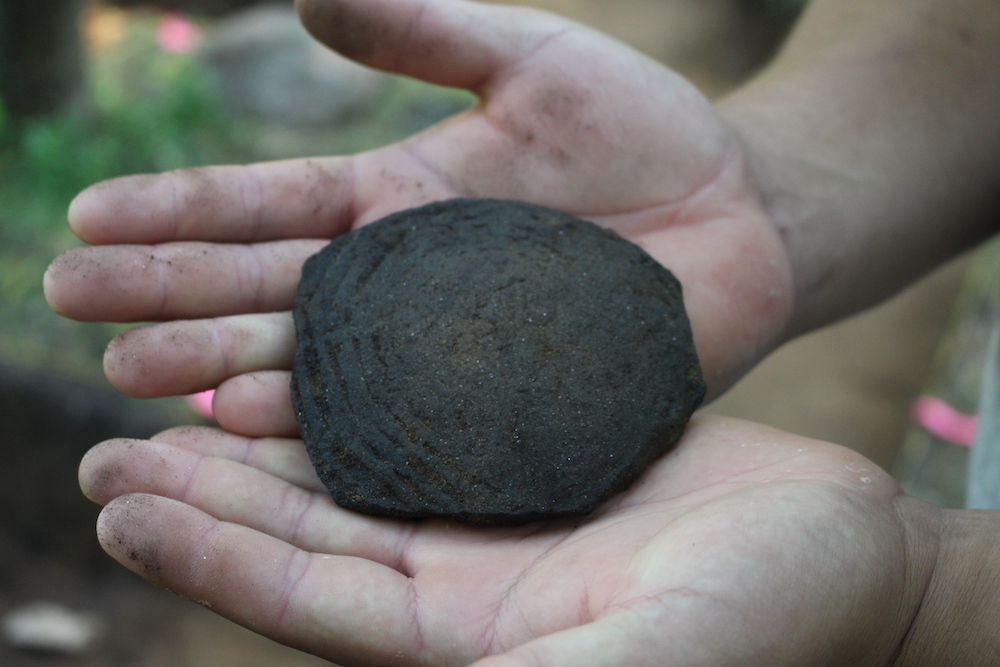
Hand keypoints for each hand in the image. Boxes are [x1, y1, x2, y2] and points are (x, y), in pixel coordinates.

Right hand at [44, 0, 792, 412]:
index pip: (267, 207)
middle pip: (268, 292)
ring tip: (137, 378)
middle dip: (171, 297)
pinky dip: (325, 431)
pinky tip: (256, 434)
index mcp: (396, 204)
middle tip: (77, 311)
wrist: (743, 211)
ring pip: (315, 366)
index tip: (86, 216)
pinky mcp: (497, 405)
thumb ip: (424, 31)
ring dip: (223, 369)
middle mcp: (400, 287)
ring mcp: (443, 352)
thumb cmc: (645, 129)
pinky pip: (400, 422)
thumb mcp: (530, 58)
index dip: (178, 211)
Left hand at [79, 415, 935, 665]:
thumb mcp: (657, 659)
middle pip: (309, 533)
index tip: (122, 500)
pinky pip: (424, 423)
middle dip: (207, 491)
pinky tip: (315, 353)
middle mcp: (466, 583)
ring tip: (177, 392)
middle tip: (108, 441)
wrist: (844, 553)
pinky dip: (361, 393)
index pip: (310, 599)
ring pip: (352, 474)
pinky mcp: (531, 462)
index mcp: (472, 644)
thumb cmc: (775, 618)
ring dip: (265, 438)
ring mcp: (495, 521)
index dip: (212, 553)